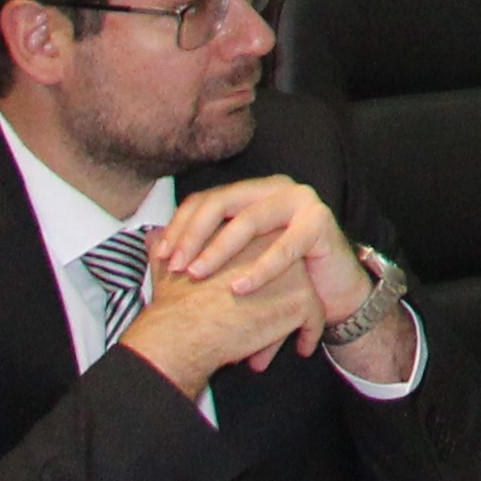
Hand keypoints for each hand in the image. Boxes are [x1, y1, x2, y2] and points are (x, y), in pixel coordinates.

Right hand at [115, 249, 323, 397]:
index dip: (259, 277)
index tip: (249, 298)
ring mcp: (293, 271)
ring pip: (302, 296)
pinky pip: (314, 319)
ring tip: (276, 343)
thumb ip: (167, 248)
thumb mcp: (168, 267)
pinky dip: (309, 335)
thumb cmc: (174, 304)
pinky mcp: (302, 298)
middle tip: (264, 322)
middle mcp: (275, 244)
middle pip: (287, 274)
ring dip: (291, 321)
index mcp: (246, 233)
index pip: (265, 255)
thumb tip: (152, 236)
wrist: (185, 331)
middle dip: (277, 299)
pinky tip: (301, 348)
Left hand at [150, 177, 361, 362]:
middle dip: (192, 236)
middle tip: (175, 266)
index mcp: (251, 192)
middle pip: (221, 203)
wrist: (333, 292)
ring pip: (248, 220)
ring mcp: (300, 201)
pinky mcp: (321, 222)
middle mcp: (274, 188)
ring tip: (197, 275)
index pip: (205, 200)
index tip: (160, 258)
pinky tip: (239, 288)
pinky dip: (259, 269)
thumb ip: (198, 247)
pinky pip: (284, 247)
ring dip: (218, 250)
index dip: (179, 226)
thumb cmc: (281, 277)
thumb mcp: (237, 259)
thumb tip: (146, 242)